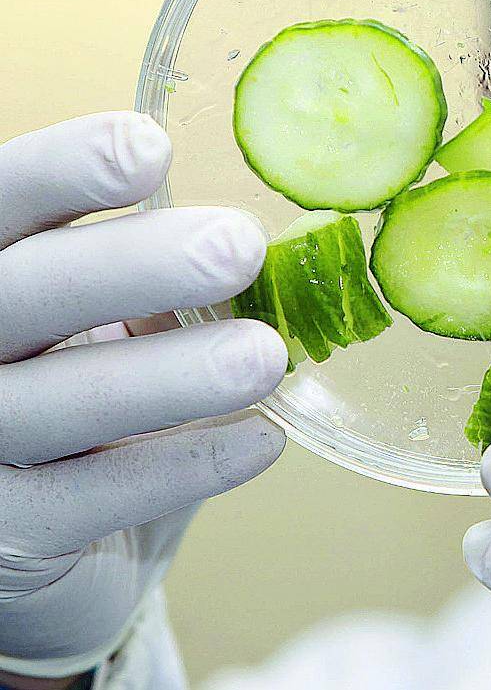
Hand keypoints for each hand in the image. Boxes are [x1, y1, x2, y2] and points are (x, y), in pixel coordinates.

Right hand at [0, 112, 286, 679]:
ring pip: (54, 401)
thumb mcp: (106, 321)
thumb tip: (259, 236)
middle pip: (23, 292)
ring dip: (169, 376)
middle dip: (132, 265)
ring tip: (264, 357)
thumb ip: (151, 278)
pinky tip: (261, 440)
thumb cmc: (90, 397)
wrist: (55, 542)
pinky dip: (182, 466)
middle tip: (239, 248)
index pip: (2, 199)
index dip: (64, 169)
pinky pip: (91, 498)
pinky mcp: (3, 536)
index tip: (152, 149)